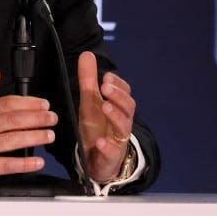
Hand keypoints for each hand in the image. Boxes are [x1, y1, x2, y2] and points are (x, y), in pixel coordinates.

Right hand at [0, 67, 57, 187]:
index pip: (7, 104)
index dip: (28, 103)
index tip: (44, 104)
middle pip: (13, 120)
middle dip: (36, 118)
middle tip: (52, 119)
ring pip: (12, 140)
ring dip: (34, 137)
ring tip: (49, 136)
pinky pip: (6, 165)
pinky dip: (24, 164)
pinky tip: (37, 162)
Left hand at [77, 50, 135, 182]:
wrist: (98, 161)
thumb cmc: (97, 128)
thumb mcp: (90, 103)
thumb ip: (89, 80)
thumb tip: (87, 54)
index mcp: (117, 109)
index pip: (126, 94)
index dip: (119, 85)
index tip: (107, 78)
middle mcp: (121, 123)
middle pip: (128, 108)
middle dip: (118, 97)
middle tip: (105, 87)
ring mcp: (117, 140)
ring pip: (123, 128)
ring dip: (115, 116)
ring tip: (105, 107)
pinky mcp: (110, 157)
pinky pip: (112, 152)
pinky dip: (107, 146)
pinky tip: (99, 141)